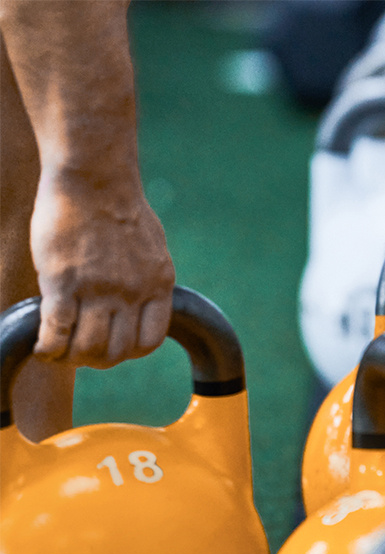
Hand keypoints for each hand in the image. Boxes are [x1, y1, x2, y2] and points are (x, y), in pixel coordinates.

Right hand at [30, 170, 174, 368]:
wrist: (94, 176)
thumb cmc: (118, 206)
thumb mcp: (150, 248)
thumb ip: (145, 278)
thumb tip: (139, 299)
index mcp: (158, 284)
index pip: (150, 340)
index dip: (130, 352)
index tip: (114, 347)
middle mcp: (132, 292)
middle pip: (117, 351)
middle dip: (97, 359)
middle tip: (80, 352)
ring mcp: (98, 289)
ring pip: (87, 348)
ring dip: (70, 357)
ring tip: (58, 351)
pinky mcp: (62, 282)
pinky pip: (57, 332)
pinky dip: (48, 348)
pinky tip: (41, 346)